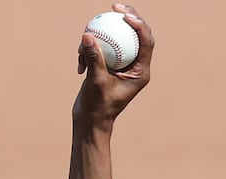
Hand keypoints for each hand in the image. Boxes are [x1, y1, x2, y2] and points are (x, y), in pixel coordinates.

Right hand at [72, 4, 154, 121]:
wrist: (90, 120)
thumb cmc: (97, 106)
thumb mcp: (95, 82)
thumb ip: (93, 59)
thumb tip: (88, 35)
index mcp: (141, 71)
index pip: (146, 42)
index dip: (139, 24)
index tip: (124, 14)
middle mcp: (135, 66)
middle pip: (136, 35)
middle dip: (127, 17)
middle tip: (114, 6)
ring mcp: (122, 65)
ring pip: (116, 40)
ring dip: (99, 38)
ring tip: (83, 48)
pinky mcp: (109, 65)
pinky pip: (102, 48)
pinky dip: (89, 50)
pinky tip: (79, 63)